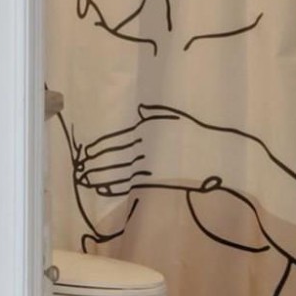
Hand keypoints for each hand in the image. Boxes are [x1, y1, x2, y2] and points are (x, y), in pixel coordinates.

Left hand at [75, 104, 251, 198]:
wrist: (217, 151)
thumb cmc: (195, 131)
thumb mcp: (174, 115)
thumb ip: (155, 112)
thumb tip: (141, 107)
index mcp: (146, 128)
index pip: (115, 140)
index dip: (98, 149)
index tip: (83, 153)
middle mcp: (145, 144)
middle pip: (113, 156)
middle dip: (94, 163)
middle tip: (78, 170)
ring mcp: (150, 161)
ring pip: (119, 170)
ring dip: (100, 176)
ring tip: (85, 179)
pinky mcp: (157, 176)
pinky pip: (131, 181)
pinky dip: (116, 185)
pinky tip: (104, 188)